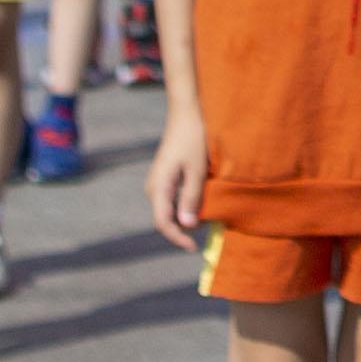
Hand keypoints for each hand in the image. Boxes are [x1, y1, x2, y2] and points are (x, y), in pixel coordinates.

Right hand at [146, 107, 209, 251]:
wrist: (186, 113)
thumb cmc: (193, 138)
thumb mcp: (197, 169)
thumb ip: (191, 197)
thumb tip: (186, 226)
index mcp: (159, 187)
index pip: (163, 222)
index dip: (177, 238)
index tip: (193, 247)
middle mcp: (153, 188)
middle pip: (165, 219)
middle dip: (183, 229)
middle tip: (206, 231)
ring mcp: (157, 182)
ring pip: (169, 210)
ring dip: (185, 217)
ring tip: (207, 217)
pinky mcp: (164, 178)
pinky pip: (172, 200)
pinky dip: (185, 206)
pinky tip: (200, 203)